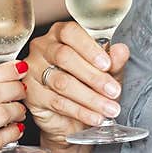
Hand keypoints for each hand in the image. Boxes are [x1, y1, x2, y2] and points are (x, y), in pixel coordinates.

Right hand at [24, 22, 129, 144]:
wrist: (70, 120)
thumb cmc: (87, 86)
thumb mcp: (105, 72)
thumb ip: (113, 61)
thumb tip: (121, 50)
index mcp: (60, 33)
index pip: (71, 32)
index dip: (90, 48)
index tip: (107, 65)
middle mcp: (42, 47)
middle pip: (65, 57)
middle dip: (94, 76)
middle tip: (114, 91)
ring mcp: (32, 70)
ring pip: (62, 82)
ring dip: (90, 97)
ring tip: (109, 108)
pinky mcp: (30, 94)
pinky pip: (57, 102)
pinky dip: (80, 111)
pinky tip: (95, 117)